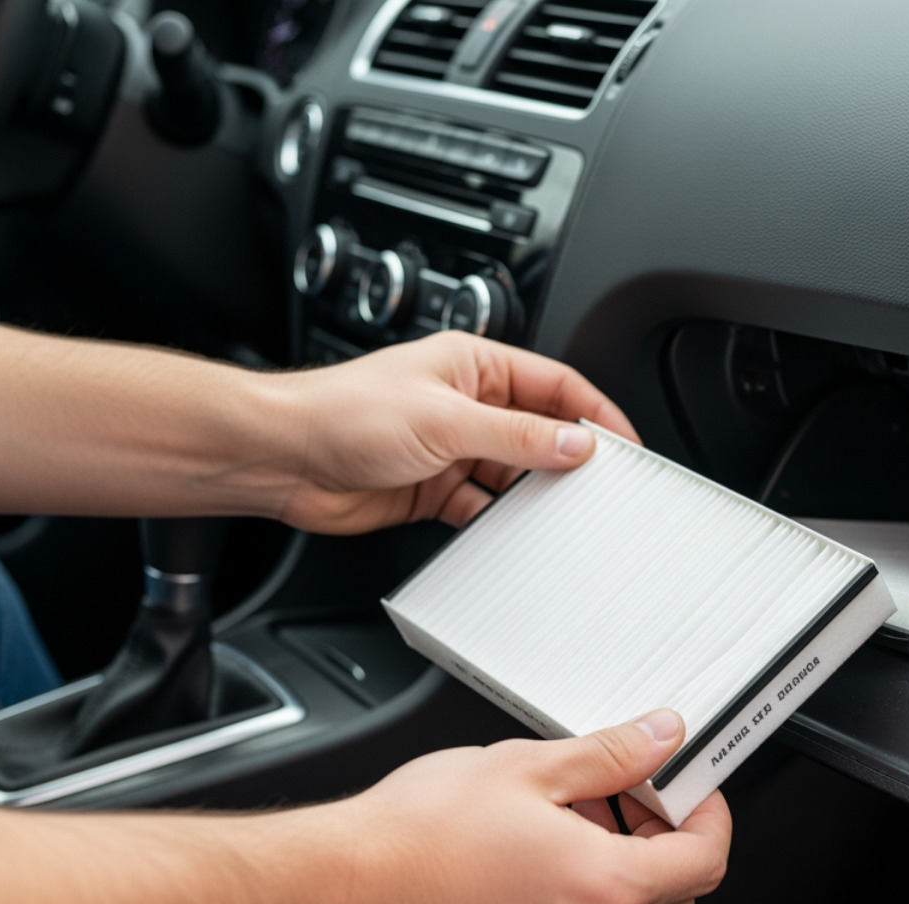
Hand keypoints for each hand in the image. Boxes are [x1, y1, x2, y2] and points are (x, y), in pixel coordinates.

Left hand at [277, 331, 638, 532]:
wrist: (282, 458)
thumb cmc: (343, 413)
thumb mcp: (446, 420)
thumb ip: (518, 434)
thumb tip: (576, 442)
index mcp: (475, 365)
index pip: (556, 385)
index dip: (595, 414)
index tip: (626, 446)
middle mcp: (466, 403)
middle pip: (539, 431)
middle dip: (567, 459)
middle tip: (600, 488)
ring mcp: (451, 446)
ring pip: (513, 472)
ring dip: (531, 494)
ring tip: (557, 515)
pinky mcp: (433, 487)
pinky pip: (482, 506)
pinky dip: (497, 522)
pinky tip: (507, 534)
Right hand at [318, 709, 731, 903]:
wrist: (338, 891)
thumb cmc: (416, 835)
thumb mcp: (527, 766)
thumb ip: (611, 754)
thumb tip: (659, 739)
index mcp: (601, 889)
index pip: (705, 862)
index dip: (709, 815)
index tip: (690, 788)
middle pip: (677, 900)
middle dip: (668, 843)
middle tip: (632, 796)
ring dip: (624, 873)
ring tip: (574, 818)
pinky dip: (582, 903)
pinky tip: (540, 857)